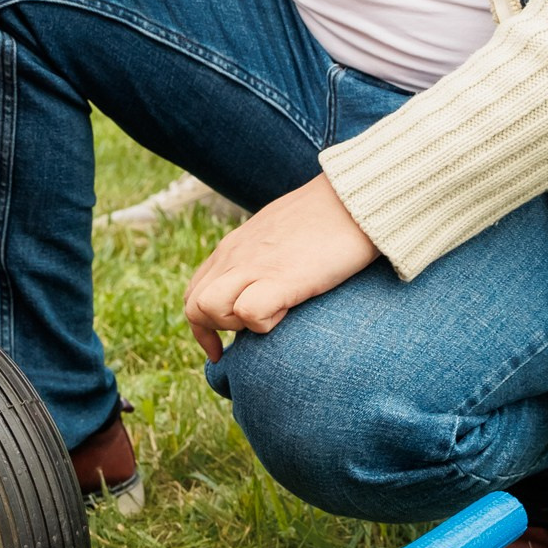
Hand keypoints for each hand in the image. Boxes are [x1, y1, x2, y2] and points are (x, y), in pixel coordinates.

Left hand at [183, 174, 376, 360]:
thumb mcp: (276, 234)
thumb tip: (259, 283)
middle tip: (250, 328)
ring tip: (269, 315)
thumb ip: (258, 256)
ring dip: (234, 323)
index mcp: (233, 248)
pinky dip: (263, 322)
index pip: (193, 293)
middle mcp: (235, 256)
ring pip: (209, 308)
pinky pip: (248, 312)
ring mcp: (255, 265)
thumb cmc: (324, 220)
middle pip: (194, 306)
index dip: (203, 327)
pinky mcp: (283, 277)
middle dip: (215, 330)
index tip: (222, 348)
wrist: (354, 199)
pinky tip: (287, 310)